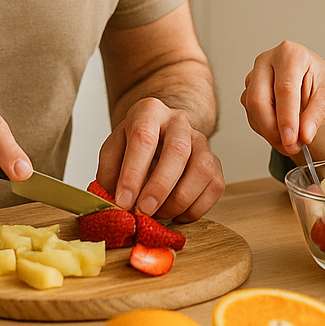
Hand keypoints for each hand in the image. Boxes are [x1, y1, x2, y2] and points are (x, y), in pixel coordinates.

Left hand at [96, 98, 224, 221]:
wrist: (161, 134)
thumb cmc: (135, 144)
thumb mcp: (113, 149)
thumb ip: (109, 173)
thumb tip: (115, 202)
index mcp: (149, 112)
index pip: (143, 138)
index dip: (133, 173)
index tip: (124, 201)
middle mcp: (179, 122)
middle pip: (178, 151)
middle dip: (160, 187)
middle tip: (144, 211)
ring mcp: (201, 141)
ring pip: (202, 170)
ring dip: (179, 200)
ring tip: (159, 213)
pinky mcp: (215, 162)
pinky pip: (214, 187)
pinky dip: (196, 208)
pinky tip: (176, 214)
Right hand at [240, 41, 324, 156]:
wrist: (308, 82)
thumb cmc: (318, 82)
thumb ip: (317, 114)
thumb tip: (304, 135)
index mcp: (290, 54)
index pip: (285, 89)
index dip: (287, 118)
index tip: (292, 140)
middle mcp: (267, 61)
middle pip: (259, 100)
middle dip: (273, 129)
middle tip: (290, 147)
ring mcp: (253, 75)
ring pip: (252, 110)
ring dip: (270, 132)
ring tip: (290, 142)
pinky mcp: (247, 90)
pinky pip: (250, 115)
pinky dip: (265, 130)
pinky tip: (281, 131)